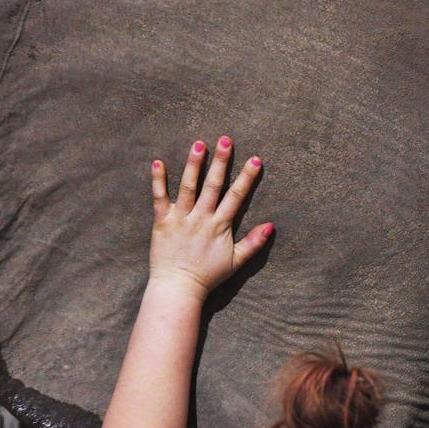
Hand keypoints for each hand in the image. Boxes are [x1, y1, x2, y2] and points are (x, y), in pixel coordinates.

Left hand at [148, 136, 273, 301]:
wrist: (179, 287)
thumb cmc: (208, 276)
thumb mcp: (236, 262)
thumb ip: (253, 243)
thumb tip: (271, 226)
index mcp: (219, 225)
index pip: (236, 196)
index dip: (246, 177)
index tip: (255, 159)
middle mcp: (201, 218)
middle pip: (213, 185)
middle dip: (221, 161)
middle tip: (226, 140)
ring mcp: (181, 218)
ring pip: (188, 187)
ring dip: (194, 165)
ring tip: (199, 144)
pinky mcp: (162, 222)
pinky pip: (159, 198)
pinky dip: (158, 180)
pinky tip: (158, 162)